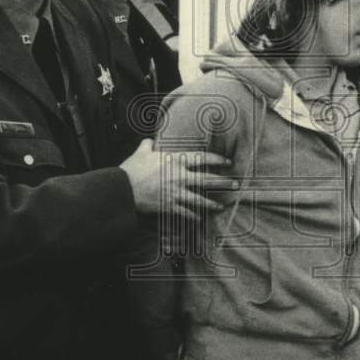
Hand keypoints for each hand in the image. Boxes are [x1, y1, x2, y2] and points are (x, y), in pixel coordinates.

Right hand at [120, 138, 237, 220]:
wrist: (124, 190)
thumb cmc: (132, 169)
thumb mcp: (141, 152)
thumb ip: (148, 145)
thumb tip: (149, 141)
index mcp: (175, 160)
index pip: (202, 158)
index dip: (217, 159)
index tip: (227, 161)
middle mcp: (180, 176)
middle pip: (207, 179)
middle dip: (223, 182)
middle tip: (235, 184)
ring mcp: (176, 193)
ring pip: (200, 199)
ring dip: (212, 203)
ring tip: (221, 206)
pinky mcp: (170, 206)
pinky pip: (186, 212)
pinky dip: (194, 216)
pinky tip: (200, 218)